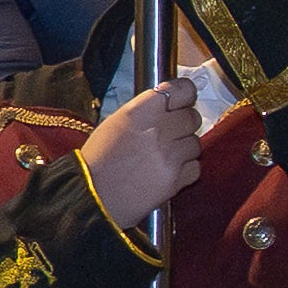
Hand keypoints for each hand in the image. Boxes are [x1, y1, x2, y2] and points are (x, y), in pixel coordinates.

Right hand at [78, 70, 212, 226]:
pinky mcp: (175, 180)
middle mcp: (157, 130)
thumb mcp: (115, 123)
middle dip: (185, 124)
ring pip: (195, 143)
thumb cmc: (98, 161)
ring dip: (185, 149)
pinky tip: (168, 172)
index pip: (181, 90)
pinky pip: (195, 168)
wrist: (92, 197)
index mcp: (139, 112)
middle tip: (171, 133)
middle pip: (192, 117)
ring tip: (165, 156)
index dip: (186, 94)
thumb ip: (145, 111)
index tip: (185, 99)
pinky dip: (186, 170)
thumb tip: (168, 105)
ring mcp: (169, 156)